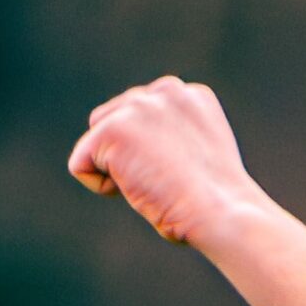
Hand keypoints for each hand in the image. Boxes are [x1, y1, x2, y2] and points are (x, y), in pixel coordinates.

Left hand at [68, 75, 258, 247]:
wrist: (225, 214)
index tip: (186, 177)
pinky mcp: (112, 129)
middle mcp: (165, 90)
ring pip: (96, 143)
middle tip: (170, 183)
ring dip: (118, 171)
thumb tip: (139, 154)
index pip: (142, 118)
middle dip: (128, 157)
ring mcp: (137, 106)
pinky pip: (80, 165)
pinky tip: (140, 190)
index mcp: (192, 96)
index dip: (154, 156)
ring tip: (156, 185)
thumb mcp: (200, 160)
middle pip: (111, 121)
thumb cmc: (219, 207)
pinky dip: (102, 188)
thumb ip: (172, 140)